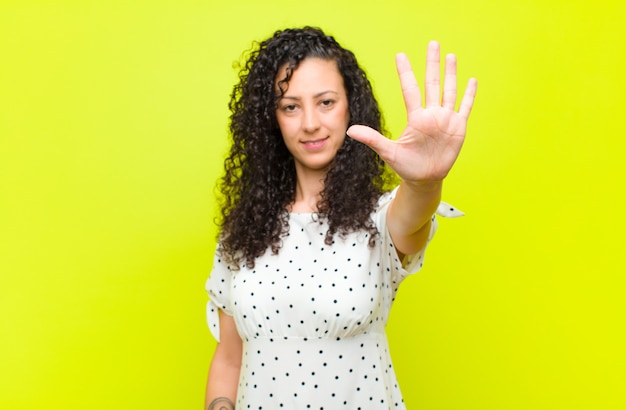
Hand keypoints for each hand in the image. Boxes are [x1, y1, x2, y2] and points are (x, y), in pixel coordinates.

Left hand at [347, 41, 476, 183]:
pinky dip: (469, 95)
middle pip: (432, 83)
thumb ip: (372, 139)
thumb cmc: (406, 165)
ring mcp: (445, 119)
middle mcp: (431, 114)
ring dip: (451, 74)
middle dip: (433, 64)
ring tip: (451, 56)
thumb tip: (350, 130)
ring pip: (449, 91)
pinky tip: (472, 80)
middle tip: (433, 44)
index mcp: (415, 118)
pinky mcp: (458, 127)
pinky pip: (464, 108)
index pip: (410, 90)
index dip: (406, 73)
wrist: (424, 178)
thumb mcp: (388, 152)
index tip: (400, 55)